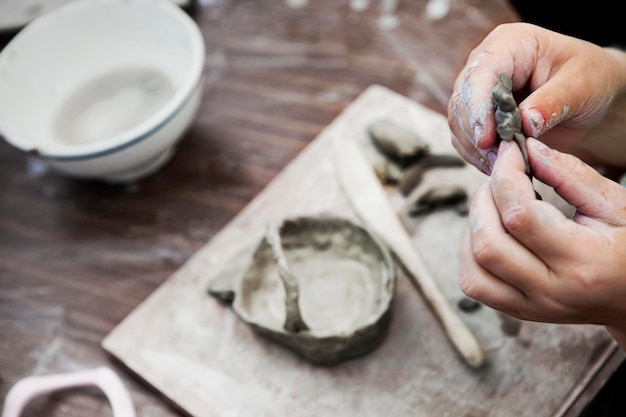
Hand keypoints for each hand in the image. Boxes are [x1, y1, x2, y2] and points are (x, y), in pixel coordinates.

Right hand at [447, 22, 625, 174]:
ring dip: (475, 148)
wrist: (586, 93)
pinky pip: (465, 137)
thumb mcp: (581, 85)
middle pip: (462, 100)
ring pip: (459, 122)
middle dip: (476, 133)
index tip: (486, 139)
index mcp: (509, 44)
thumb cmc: (588, 78)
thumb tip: (526, 123)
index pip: (481, 74)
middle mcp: (485, 64)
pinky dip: (476, 155)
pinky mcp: (476, 114)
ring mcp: (477, 90)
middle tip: (498, 159)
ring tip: (501, 165)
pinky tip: (496, 165)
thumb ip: (553, 102)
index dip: (478, 107)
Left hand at [461, 138, 625, 348]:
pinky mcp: (519, 311)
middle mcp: (552, 290)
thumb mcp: (616, 206)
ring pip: (474, 269)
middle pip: (488, 244)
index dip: (505, 177)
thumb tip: (529, 149)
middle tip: (501, 180)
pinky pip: (475, 285)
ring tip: (496, 206)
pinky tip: (491, 232)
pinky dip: (470, 254)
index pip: (520, 217)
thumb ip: (572, 176)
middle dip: (483, 200)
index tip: (509, 153)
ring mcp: (533, 306)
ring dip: (473, 228)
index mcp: (583, 261)